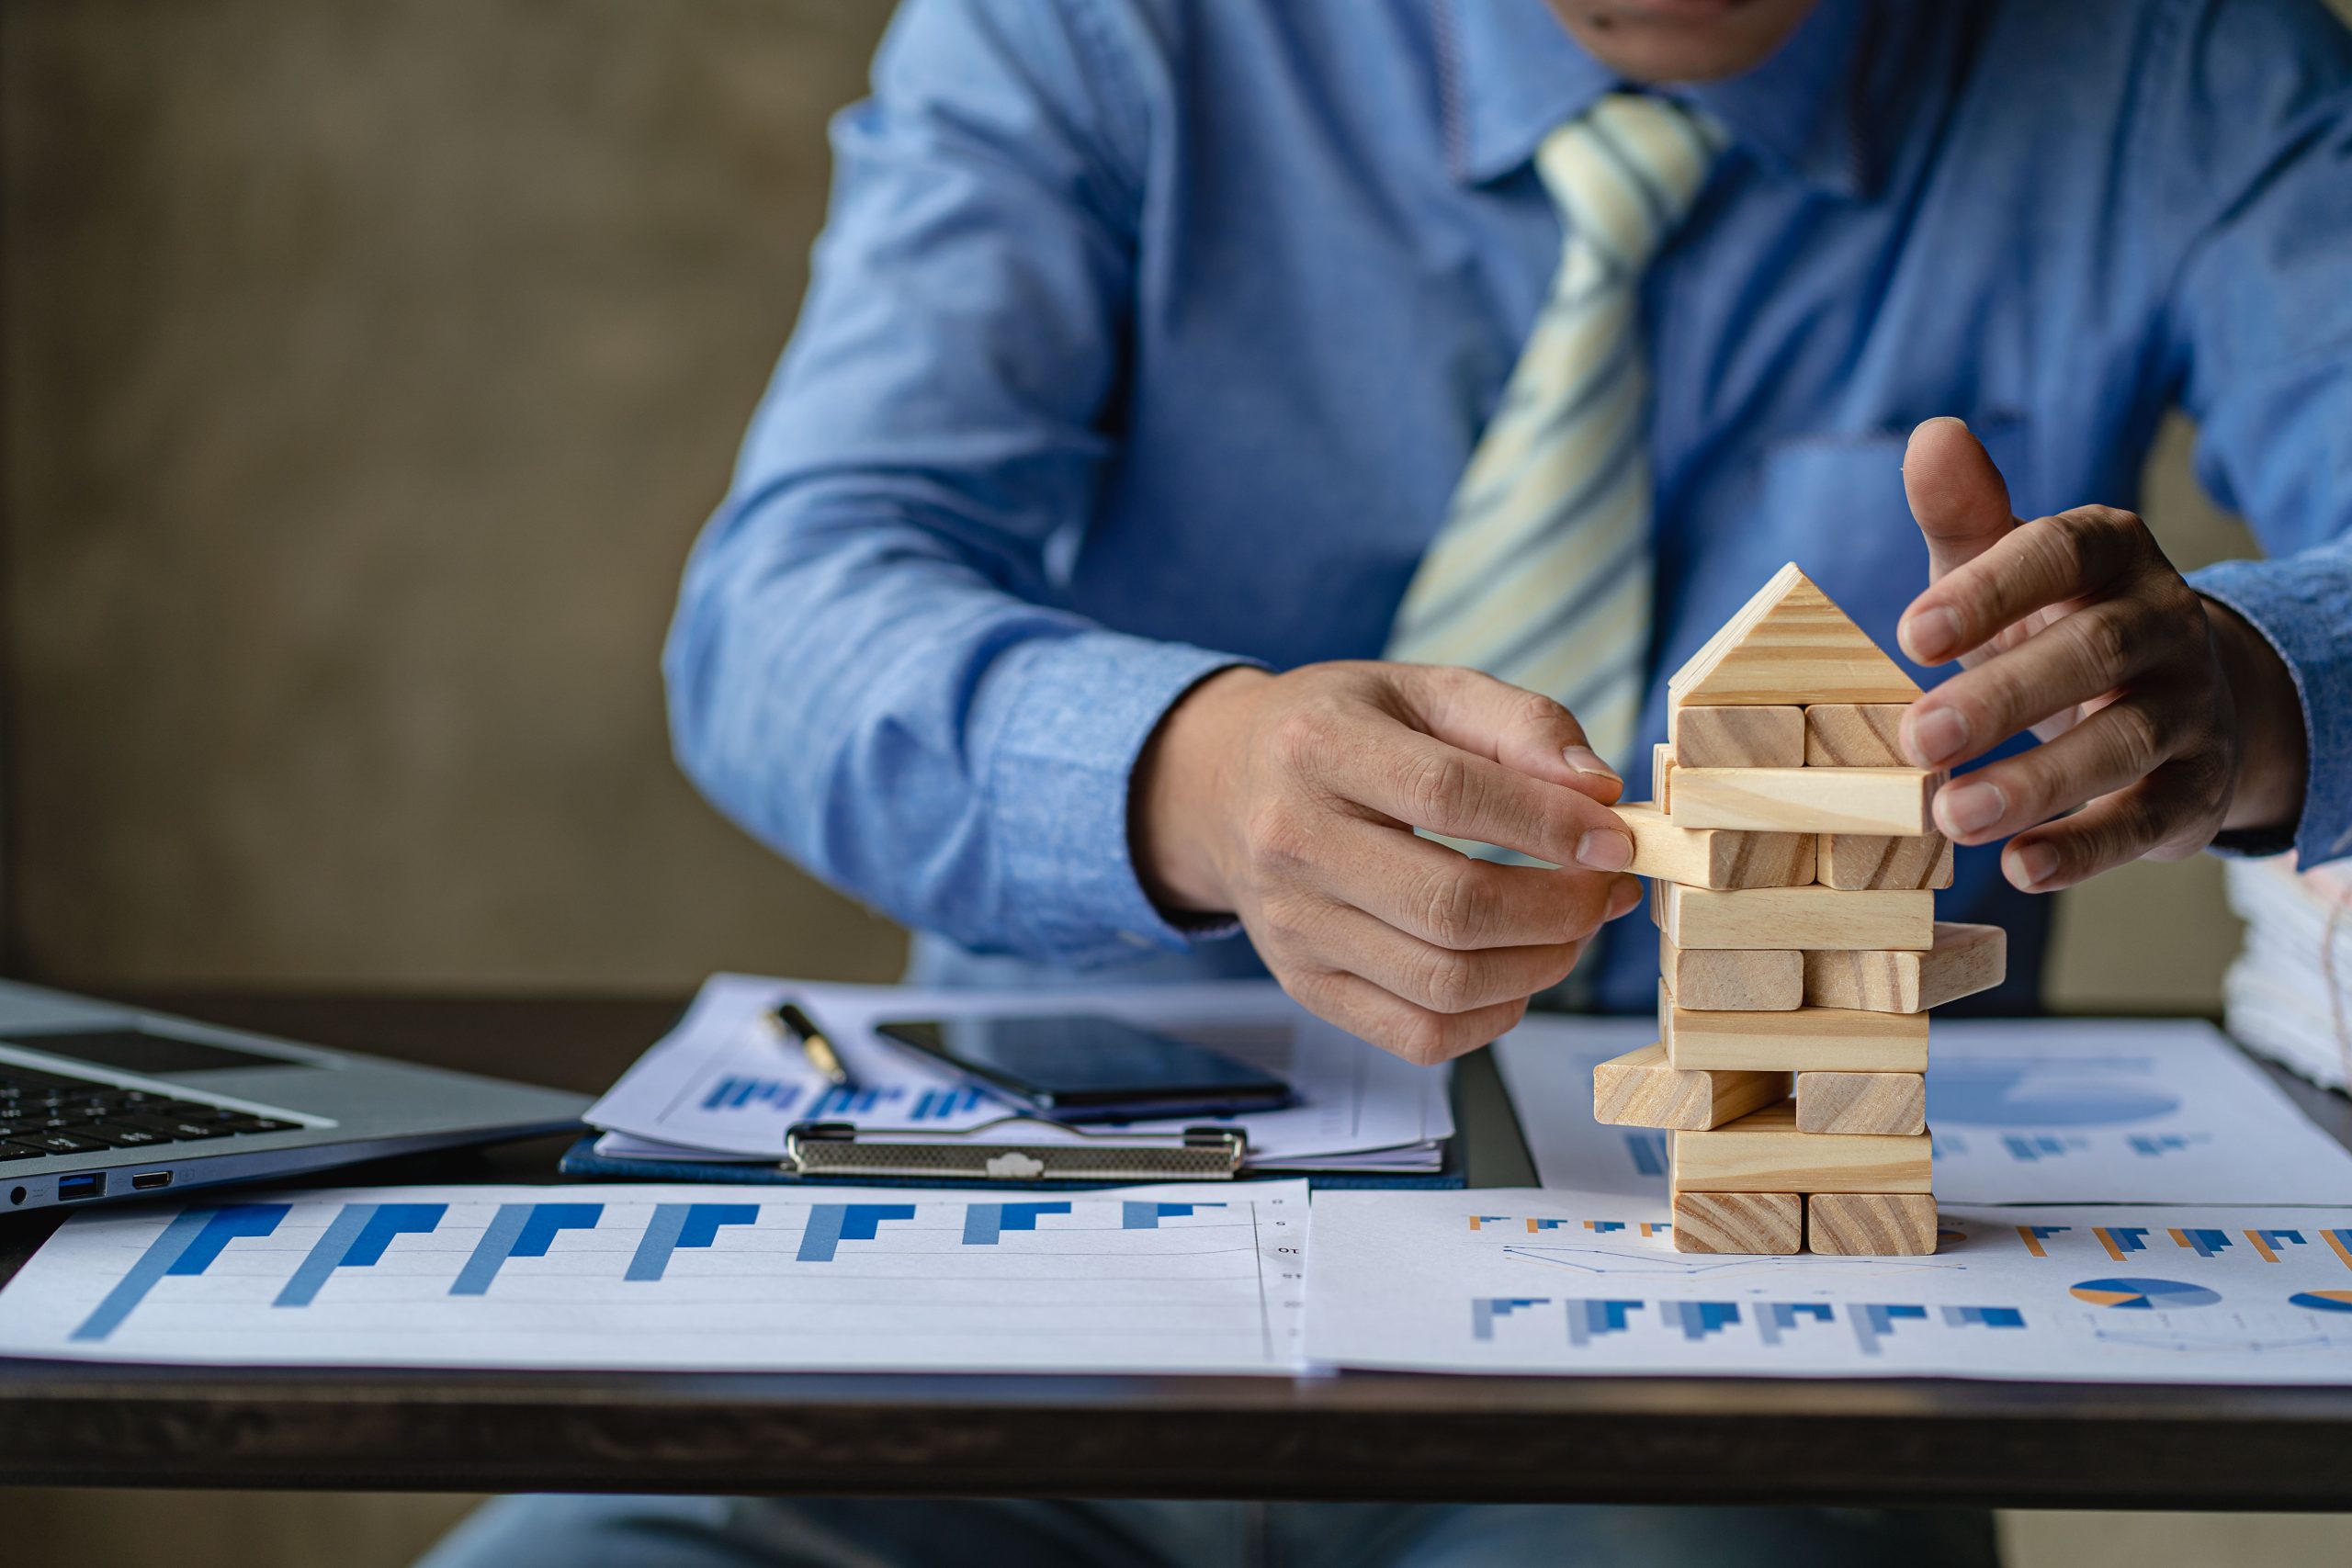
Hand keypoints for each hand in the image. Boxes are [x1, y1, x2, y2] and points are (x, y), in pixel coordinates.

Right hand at [1132, 663, 1645, 1063]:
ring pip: (1443, 983)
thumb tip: (1598, 792)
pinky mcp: (1304, 986)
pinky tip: (1515, 969)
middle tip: (1608, 889)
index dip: (1549, 825)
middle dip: (1561, 908)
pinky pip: (1418, 1036)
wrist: (1225, 787)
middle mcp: (1291, 841)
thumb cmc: (1341, 732)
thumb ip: (1519, 724)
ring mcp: (1292, 926)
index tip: (1616, 839)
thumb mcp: (1423, 691)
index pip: (1448, 796)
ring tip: (1572, 926)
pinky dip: (1492, 1017)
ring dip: (1540, 965)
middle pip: (1451, 906)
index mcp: (1317, 746)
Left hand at [1894, 417, 2305, 892]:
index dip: (1989, 593)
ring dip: (2035, 783)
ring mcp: (2188, 706)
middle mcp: (2162, 622)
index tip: (1910, 635)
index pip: (2058, 555)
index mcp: (2111, 554)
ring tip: (1951, 816)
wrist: (2173, 694)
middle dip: (2002, 698)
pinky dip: (2086, 848)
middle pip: (2092, 653)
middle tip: (1914, 738)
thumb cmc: (2052, 621)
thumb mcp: (2005, 565)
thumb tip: (1932, 434)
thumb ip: (1965, 513)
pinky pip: (2148, 820)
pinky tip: (2021, 867)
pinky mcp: (2196, 788)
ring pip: (2124, 742)